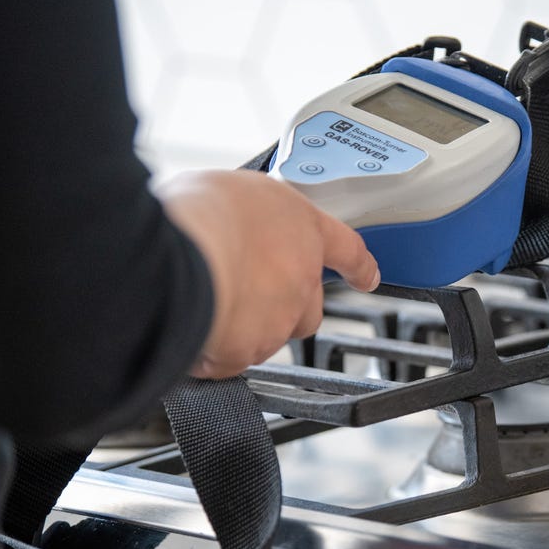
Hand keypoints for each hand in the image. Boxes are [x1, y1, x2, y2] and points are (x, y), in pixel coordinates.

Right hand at [157, 169, 378, 378]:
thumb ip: (242, 213)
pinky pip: (232, 358)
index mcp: (303, 228)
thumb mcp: (227, 189)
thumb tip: (225, 220)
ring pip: (269, 335)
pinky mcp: (250, 350)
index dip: (359, 267)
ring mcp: (280, 317)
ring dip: (243, 327)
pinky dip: (213, 351)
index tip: (367, 277)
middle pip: (309, 308)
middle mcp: (302, 277)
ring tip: (205, 305)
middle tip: (248, 292)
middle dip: (284, 308)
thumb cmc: (199, 214)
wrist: (182, 259)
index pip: (348, 249)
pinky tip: (192, 331)